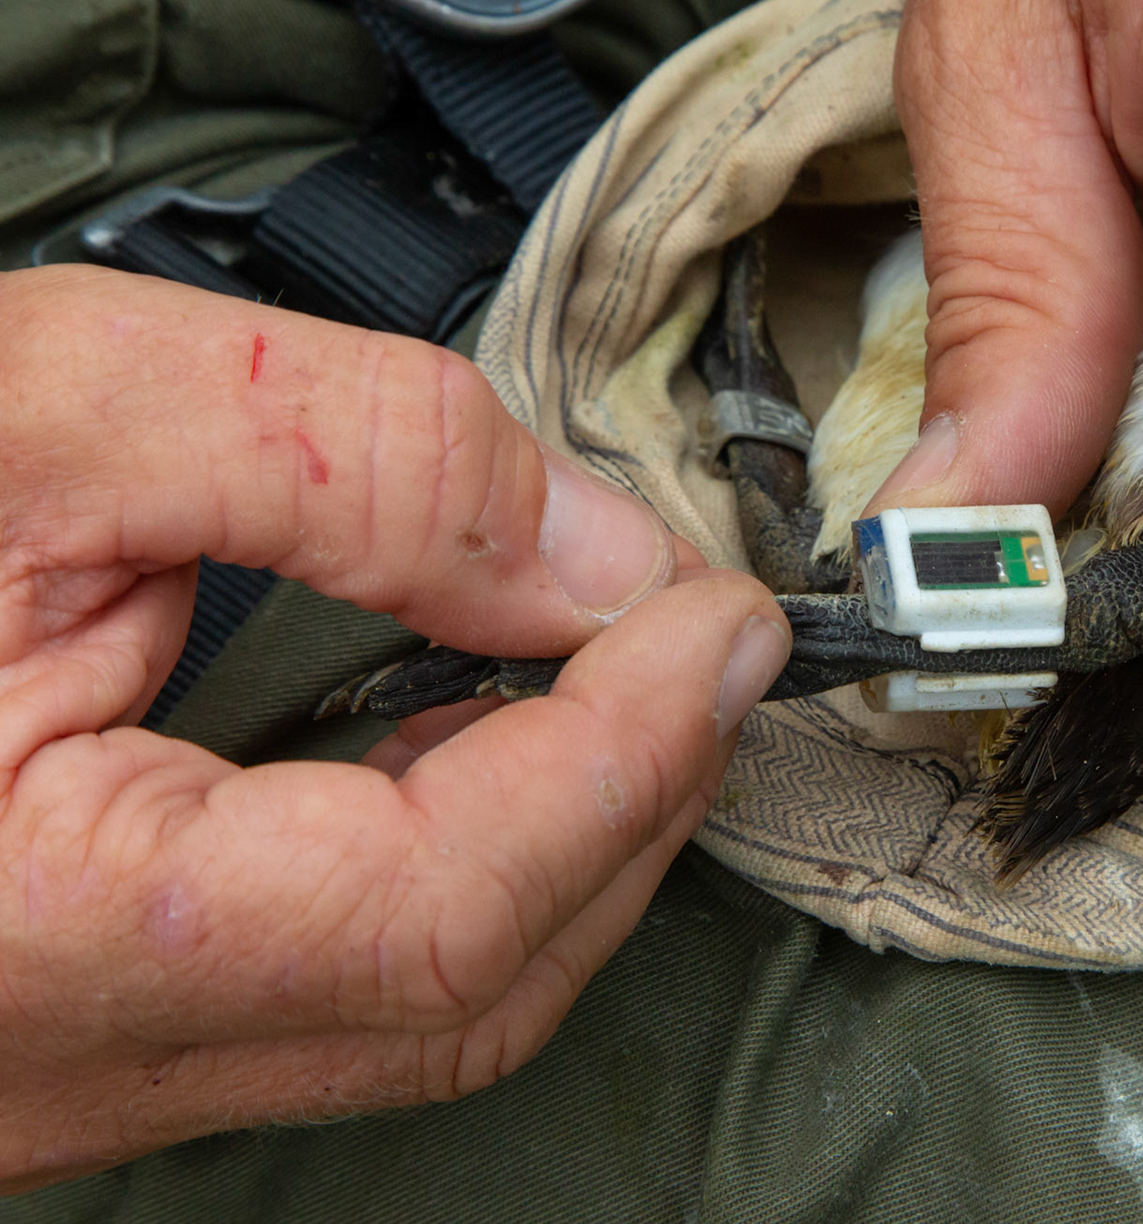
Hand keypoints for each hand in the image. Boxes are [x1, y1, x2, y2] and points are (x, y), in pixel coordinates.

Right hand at [0, 267, 789, 1191]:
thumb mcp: (44, 423)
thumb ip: (354, 465)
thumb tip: (598, 557)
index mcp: (43, 944)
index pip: (453, 901)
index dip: (630, 751)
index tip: (724, 618)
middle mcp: (67, 1062)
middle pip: (466, 984)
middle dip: (625, 802)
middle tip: (695, 643)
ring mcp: (77, 1069)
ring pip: (418, 1004)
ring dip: (556, 832)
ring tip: (609, 671)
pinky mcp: (86, 1029)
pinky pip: (337, 984)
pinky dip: (454, 853)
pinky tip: (470, 728)